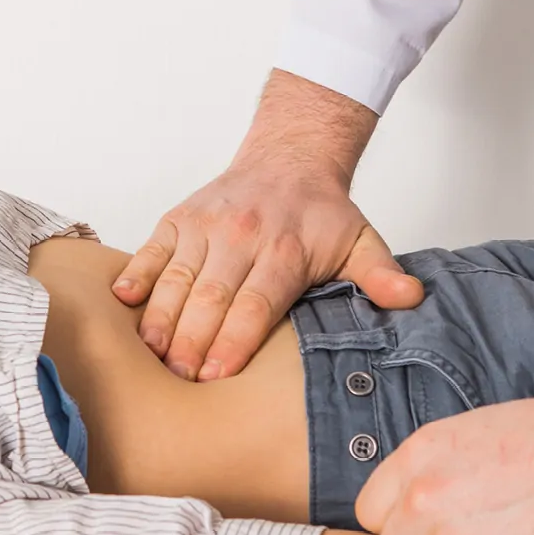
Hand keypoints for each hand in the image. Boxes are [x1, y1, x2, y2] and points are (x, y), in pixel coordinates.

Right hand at [115, 164, 419, 380]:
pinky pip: (152, 249)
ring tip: (152, 355)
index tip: (217, 374)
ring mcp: (205, 226)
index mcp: (283, 251)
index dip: (234, 340)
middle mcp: (240, 237)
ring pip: (176, 277)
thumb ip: (380, 273)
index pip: (255, 304)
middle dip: (192, 341)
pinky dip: (136, 273)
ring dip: (161, 318)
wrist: (288, 156)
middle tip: (180, 378)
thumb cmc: (320, 212)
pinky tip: (123, 301)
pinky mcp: (179, 217)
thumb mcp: (360, 240)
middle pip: (210, 296)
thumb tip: (411, 298)